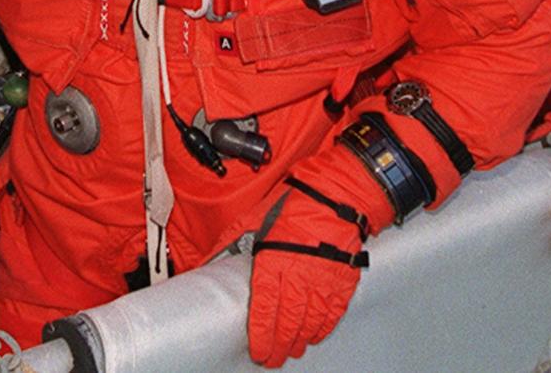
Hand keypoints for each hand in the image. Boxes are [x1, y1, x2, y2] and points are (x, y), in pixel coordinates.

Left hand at [248, 179, 369, 367]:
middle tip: (273, 359)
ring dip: (300, 340)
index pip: (264, 310)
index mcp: (273, 261)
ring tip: (293, 350)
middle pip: (287, 323)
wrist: (337, 193)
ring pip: (310, 322)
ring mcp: (324, 279)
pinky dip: (323, 327)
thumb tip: (206, 262)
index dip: (260, 337)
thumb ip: (231, 243)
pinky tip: (315, 334)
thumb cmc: (294, 203)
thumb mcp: (254, 218)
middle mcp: (299, 275)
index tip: (257, 351)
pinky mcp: (344, 279)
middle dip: (279, 346)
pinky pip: (333, 312)